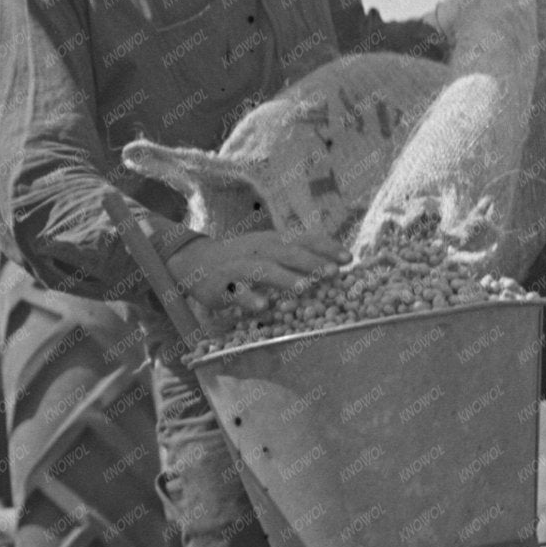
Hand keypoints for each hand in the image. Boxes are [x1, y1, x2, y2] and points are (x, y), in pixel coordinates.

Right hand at [167, 230, 345, 315]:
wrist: (195, 262)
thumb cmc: (243, 260)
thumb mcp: (269, 251)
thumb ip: (297, 257)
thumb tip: (336, 266)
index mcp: (273, 241)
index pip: (303, 239)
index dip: (326, 247)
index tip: (349, 259)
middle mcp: (258, 250)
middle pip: (286, 253)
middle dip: (310, 262)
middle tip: (332, 273)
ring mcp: (239, 267)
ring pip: (263, 270)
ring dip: (284, 277)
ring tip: (304, 287)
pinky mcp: (222, 285)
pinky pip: (236, 291)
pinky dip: (248, 298)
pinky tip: (262, 306)